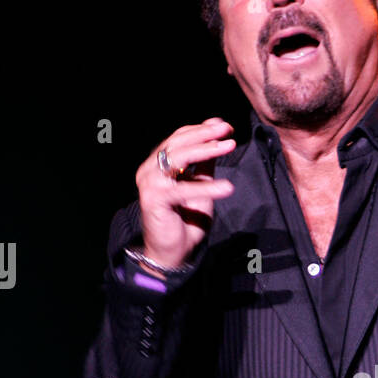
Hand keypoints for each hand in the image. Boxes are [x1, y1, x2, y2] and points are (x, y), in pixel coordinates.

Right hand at [135, 118, 236, 269]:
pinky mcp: (154, 199)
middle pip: (178, 143)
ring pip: (178, 157)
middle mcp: (150, 169)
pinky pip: (183, 189)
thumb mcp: (200, 187)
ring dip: (205, 150)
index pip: (179, 138)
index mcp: (158, 164)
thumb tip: (217, 140)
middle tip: (226, 129)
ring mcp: (150, 183)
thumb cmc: (185, 220)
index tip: (224, 125)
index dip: (201, 129)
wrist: (171, 252)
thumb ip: (205, 166)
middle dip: (204, 134)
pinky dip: (207, 188)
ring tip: (228, 146)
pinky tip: (227, 188)